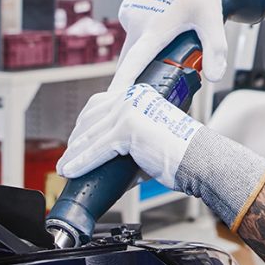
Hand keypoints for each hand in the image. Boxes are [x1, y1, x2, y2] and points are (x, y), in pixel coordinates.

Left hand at [58, 84, 200, 187]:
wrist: (199, 159)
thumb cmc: (181, 153)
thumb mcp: (148, 140)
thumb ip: (129, 144)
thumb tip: (110, 160)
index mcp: (139, 94)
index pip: (100, 103)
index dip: (84, 122)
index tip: (75, 139)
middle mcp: (133, 97)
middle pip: (92, 117)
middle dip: (76, 139)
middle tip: (67, 156)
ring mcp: (130, 111)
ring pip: (91, 135)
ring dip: (74, 154)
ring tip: (65, 167)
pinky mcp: (128, 129)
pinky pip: (97, 149)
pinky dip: (82, 162)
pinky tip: (72, 171)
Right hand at [112, 0, 229, 88]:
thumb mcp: (211, 16)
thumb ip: (215, 48)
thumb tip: (214, 76)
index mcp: (153, 29)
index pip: (131, 66)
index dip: (121, 87)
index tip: (111, 104)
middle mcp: (136, 23)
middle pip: (132, 61)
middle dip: (140, 75)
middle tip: (157, 82)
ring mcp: (130, 14)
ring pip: (135, 45)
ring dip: (147, 52)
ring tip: (173, 40)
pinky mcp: (129, 7)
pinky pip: (136, 30)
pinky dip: (146, 36)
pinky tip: (165, 25)